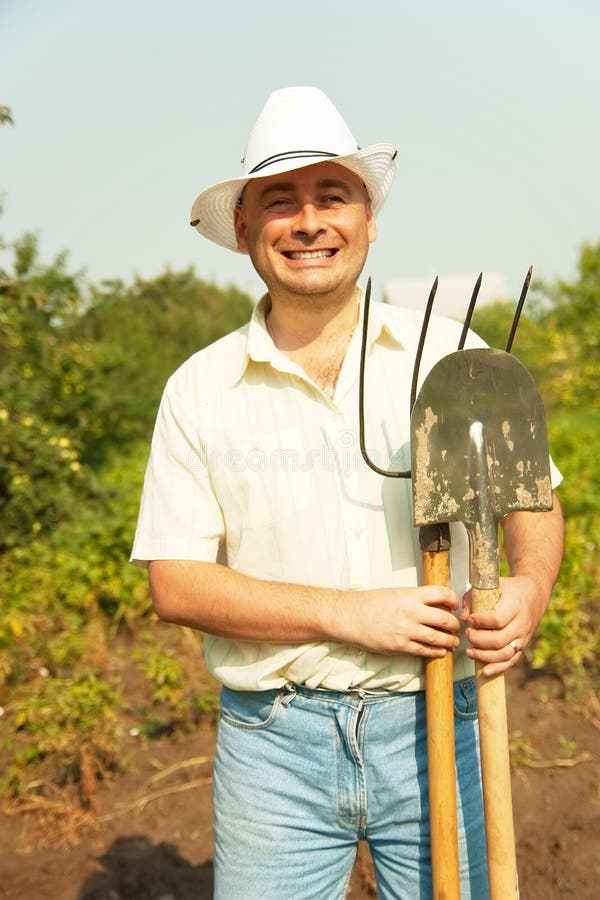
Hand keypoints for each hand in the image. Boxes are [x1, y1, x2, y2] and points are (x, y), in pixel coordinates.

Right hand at [343, 586, 460, 656]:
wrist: (349, 616)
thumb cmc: (370, 602)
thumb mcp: (396, 593)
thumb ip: (415, 598)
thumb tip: (435, 605)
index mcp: (411, 595)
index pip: (442, 594)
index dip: (453, 600)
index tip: (454, 605)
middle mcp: (412, 612)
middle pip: (445, 619)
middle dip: (454, 624)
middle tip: (456, 626)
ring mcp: (406, 631)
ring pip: (438, 638)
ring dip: (449, 641)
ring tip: (453, 642)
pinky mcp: (400, 646)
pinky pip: (424, 650)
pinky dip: (436, 652)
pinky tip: (440, 652)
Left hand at [461, 574, 545, 676]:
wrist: (533, 595)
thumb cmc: (507, 590)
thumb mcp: (491, 585)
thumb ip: (473, 598)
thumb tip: (464, 617)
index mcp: (515, 605)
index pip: (498, 619)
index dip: (480, 621)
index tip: (469, 619)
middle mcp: (521, 623)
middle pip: (499, 639)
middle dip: (478, 639)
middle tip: (468, 633)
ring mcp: (523, 637)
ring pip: (504, 653)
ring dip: (484, 656)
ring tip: (469, 651)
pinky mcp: (522, 646)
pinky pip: (511, 661)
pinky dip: (498, 668)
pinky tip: (484, 671)